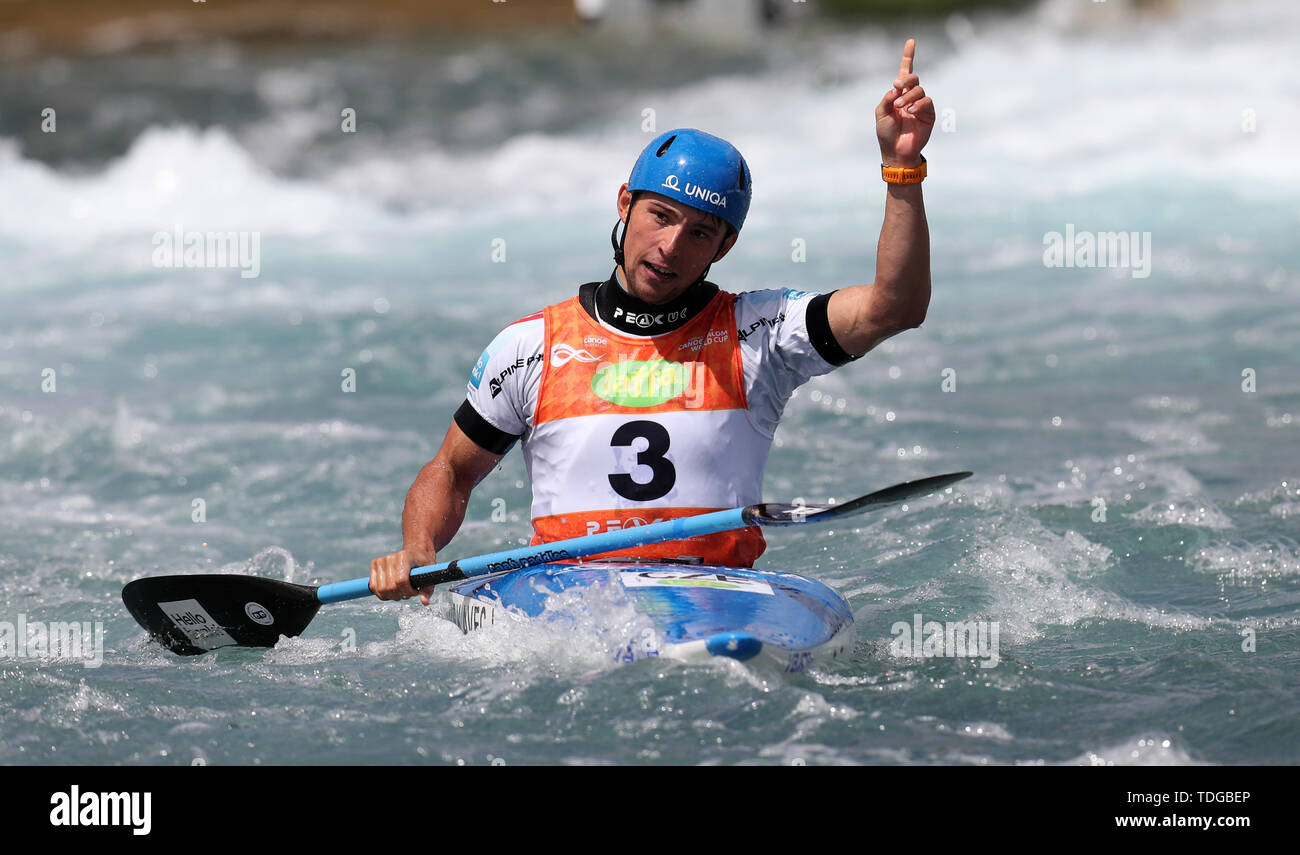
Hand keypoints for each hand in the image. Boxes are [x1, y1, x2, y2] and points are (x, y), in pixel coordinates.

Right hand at [369, 546, 436, 605]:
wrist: (415, 551)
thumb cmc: (423, 563)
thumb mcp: (430, 574)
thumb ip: (428, 589)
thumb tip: (424, 602)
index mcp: (405, 557)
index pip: (401, 581)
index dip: (408, 591)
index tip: (415, 591)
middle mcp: (390, 558)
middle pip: (390, 587)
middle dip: (400, 595)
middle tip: (408, 593)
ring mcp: (380, 561)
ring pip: (381, 589)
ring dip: (391, 596)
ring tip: (400, 591)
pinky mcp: (374, 565)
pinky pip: (373, 586)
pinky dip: (382, 594)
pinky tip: (391, 591)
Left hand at [875, 39, 934, 167]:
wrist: (896, 151)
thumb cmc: (886, 134)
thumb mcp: (880, 114)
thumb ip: (886, 99)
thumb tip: (896, 89)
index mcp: (898, 94)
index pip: (905, 72)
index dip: (908, 57)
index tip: (911, 41)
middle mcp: (910, 97)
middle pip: (913, 78)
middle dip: (906, 79)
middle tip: (896, 87)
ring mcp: (920, 105)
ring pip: (919, 90)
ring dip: (908, 96)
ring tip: (901, 107)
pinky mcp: (928, 114)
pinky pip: (926, 102)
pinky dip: (918, 105)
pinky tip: (911, 112)